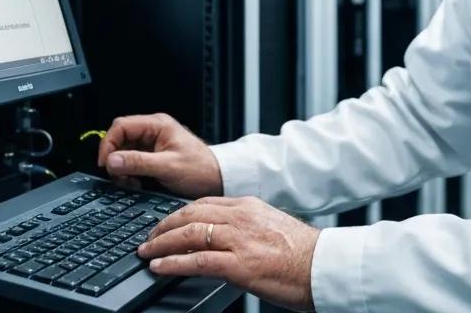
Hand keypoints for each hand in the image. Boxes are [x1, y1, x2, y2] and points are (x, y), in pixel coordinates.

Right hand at [97, 113, 223, 197]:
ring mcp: (152, 144)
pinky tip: (136, 183)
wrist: (217, 180)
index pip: (121, 126)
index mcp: (157, 125)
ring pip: (124, 152)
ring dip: (121, 168)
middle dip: (115, 159)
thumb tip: (112, 160)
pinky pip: (131, 162)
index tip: (105, 164)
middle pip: (120, 139)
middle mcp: (153, 131)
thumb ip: (139, 163)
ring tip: (129, 182)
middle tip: (117, 176)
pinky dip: (129, 173)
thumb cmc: (201, 169)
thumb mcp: (168, 167)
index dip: (109, 144)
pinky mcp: (152, 157)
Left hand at [138, 196, 319, 311]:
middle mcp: (240, 218)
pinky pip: (196, 261)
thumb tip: (224, 236)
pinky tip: (160, 267)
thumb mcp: (271, 226)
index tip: (165, 222)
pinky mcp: (238, 265)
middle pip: (190, 214)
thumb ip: (246, 225)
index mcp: (248, 206)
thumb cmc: (302, 252)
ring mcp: (238, 240)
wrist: (323, 266)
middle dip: (163, 226)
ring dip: (161, 243)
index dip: (178, 213)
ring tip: (147, 252)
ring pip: (189, 234)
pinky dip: (173, 263)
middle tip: (149, 236)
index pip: (203, 203)